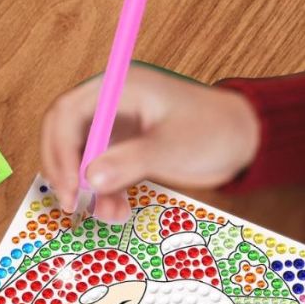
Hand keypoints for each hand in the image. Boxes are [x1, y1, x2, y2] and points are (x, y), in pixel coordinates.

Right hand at [40, 63, 260, 222]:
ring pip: (82, 157)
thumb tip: (90, 179)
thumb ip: (130, 162)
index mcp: (119, 89)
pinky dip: (104, 193)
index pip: (68, 114)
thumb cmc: (213, 131)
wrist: (243, 141)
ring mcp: (117, 127)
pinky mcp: (126, 149)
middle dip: (66, 172)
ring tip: (109, 215)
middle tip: (74, 205)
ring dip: (87, 188)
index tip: (70, 188)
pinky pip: (101, 171)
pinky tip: (117, 211)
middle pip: (66, 135)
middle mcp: (111, 104)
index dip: (61, 152)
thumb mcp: (171, 148)